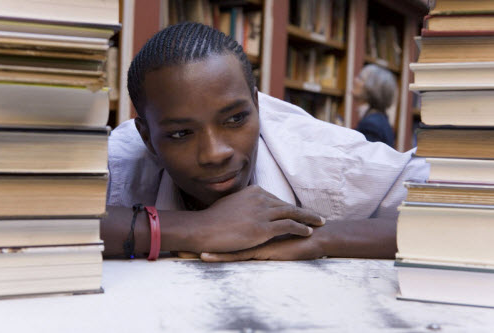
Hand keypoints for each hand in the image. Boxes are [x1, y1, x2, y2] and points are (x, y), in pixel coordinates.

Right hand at [193, 185, 324, 252]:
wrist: (202, 229)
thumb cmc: (213, 220)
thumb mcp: (230, 204)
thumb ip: (243, 204)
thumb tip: (245, 207)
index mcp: (253, 191)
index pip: (276, 200)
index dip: (290, 208)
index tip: (300, 213)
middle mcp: (260, 198)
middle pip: (288, 205)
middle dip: (304, 212)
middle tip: (318, 217)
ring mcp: (262, 212)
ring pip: (292, 213)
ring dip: (308, 219)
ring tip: (320, 223)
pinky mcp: (263, 228)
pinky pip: (288, 226)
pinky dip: (301, 228)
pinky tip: (308, 232)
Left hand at [199, 216, 398, 261]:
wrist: (316, 239)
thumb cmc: (298, 235)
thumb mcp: (276, 231)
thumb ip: (262, 228)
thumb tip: (251, 227)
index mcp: (252, 223)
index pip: (227, 225)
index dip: (208, 226)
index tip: (187, 230)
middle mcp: (250, 228)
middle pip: (220, 231)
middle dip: (198, 236)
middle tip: (177, 244)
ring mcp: (253, 239)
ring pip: (224, 242)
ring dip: (203, 246)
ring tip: (181, 253)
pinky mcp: (259, 249)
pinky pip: (236, 255)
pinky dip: (220, 256)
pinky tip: (204, 257)